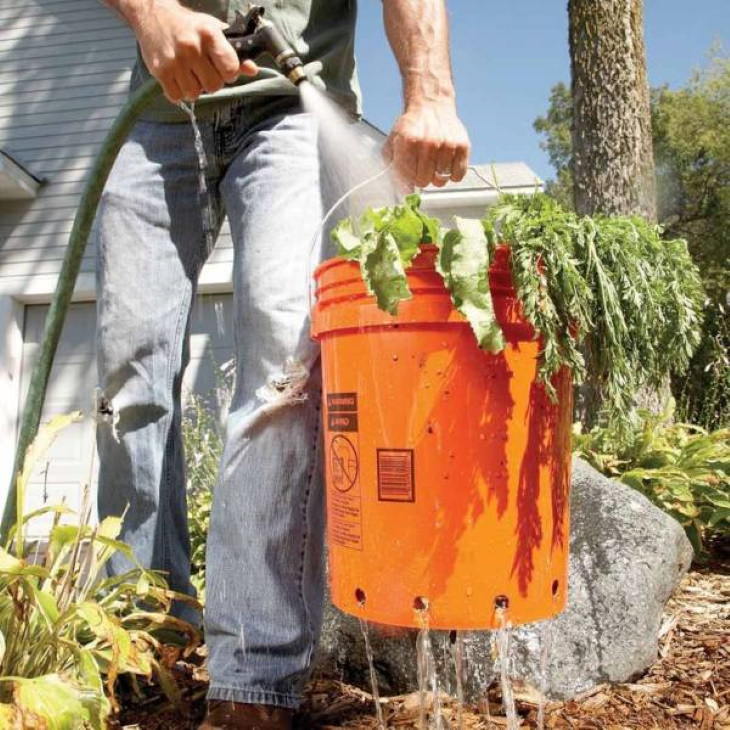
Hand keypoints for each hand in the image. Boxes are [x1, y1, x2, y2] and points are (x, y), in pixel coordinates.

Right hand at [129, 0, 257, 103]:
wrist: (153, 14)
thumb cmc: (189, 26)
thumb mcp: (214, 31)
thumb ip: (235, 52)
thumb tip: (253, 70)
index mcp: (209, 34)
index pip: (231, 69)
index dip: (229, 73)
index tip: (223, 69)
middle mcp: (192, 47)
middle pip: (214, 86)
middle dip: (211, 82)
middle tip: (203, 71)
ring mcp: (175, 60)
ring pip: (195, 94)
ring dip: (194, 88)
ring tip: (189, 73)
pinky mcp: (160, 70)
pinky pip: (177, 97)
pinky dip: (179, 92)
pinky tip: (178, 78)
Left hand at [384, 101, 469, 187]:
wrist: (432, 105)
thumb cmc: (412, 126)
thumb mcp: (394, 140)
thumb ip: (392, 163)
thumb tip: (397, 187)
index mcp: (409, 142)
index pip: (407, 177)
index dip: (407, 179)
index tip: (409, 175)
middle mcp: (429, 143)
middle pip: (424, 181)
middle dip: (421, 178)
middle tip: (422, 168)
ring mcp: (447, 145)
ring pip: (441, 180)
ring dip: (437, 176)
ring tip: (434, 164)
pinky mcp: (463, 146)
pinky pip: (458, 176)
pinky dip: (452, 175)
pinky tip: (446, 164)